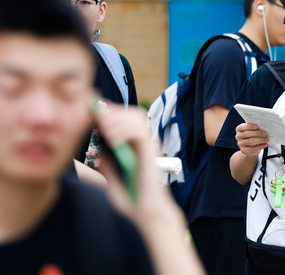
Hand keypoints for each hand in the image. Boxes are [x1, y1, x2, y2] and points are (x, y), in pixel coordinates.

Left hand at [95, 103, 167, 219]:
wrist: (146, 214)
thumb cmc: (131, 199)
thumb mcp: (110, 179)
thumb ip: (104, 164)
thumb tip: (93, 150)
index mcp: (134, 147)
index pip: (124, 119)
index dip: (109, 113)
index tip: (91, 114)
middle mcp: (144, 143)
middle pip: (132, 114)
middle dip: (113, 112)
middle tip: (96, 116)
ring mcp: (149, 146)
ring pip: (136, 118)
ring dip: (118, 119)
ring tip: (103, 127)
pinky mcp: (152, 152)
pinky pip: (140, 132)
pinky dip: (125, 130)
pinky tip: (112, 139)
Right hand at [235, 123, 268, 156]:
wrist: (249, 147)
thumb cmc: (252, 136)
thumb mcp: (252, 131)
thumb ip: (255, 128)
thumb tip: (263, 127)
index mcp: (239, 129)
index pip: (242, 127)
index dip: (249, 126)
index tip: (257, 126)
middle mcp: (238, 136)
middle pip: (247, 134)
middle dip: (257, 133)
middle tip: (265, 133)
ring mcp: (240, 144)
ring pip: (251, 141)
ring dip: (260, 140)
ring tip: (267, 139)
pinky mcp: (244, 150)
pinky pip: (252, 148)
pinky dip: (260, 146)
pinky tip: (265, 144)